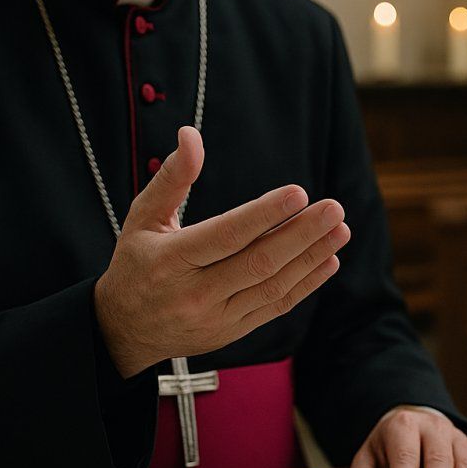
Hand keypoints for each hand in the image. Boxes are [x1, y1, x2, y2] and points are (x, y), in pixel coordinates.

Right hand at [94, 126, 350, 377]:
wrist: (126, 331)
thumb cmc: (136, 264)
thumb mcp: (142, 217)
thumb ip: (172, 177)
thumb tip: (191, 135)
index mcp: (170, 261)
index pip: (226, 235)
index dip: (264, 215)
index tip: (298, 193)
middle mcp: (195, 293)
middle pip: (258, 262)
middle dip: (302, 234)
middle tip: (334, 209)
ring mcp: (217, 317)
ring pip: (273, 286)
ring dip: (312, 257)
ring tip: (340, 231)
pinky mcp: (233, 333)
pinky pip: (276, 308)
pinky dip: (306, 284)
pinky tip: (328, 260)